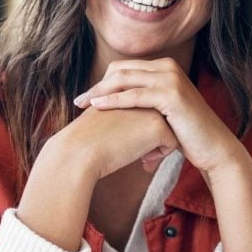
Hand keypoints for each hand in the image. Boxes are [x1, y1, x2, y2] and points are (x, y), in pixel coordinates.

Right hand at [51, 104, 179, 177]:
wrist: (80, 150)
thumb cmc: (87, 139)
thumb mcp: (107, 118)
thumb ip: (125, 116)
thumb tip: (140, 129)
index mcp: (129, 89)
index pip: (149, 109)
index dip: (143, 128)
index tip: (132, 143)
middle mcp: (142, 93)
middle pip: (162, 116)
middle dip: (156, 135)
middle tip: (142, 154)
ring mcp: (152, 108)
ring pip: (170, 128)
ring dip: (159, 145)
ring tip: (144, 158)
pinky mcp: (158, 126)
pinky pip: (171, 144)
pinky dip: (160, 155)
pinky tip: (143, 162)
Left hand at [75, 58, 244, 174]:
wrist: (213, 148)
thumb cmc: (186, 135)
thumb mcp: (161, 113)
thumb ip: (143, 103)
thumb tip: (115, 105)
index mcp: (165, 68)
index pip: (125, 68)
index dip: (103, 81)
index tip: (86, 97)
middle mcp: (168, 67)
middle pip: (122, 70)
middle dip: (98, 85)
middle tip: (79, 101)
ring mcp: (171, 79)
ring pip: (125, 79)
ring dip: (101, 91)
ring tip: (83, 104)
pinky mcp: (172, 95)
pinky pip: (135, 95)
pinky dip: (114, 100)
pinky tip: (98, 107)